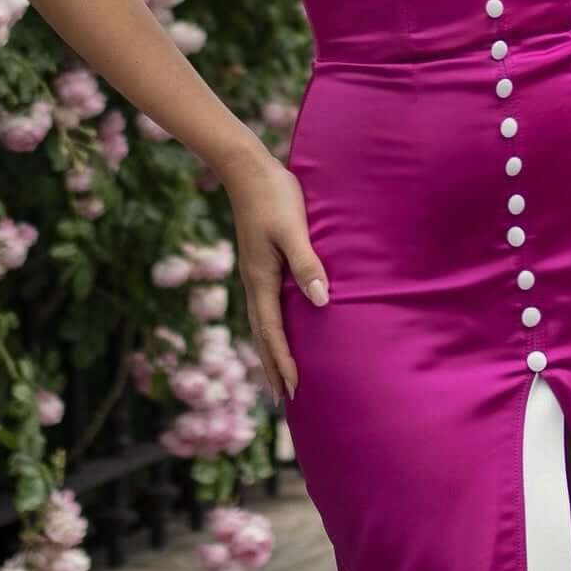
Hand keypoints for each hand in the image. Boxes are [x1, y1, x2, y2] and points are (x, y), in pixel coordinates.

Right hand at [225, 146, 323, 399]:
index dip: (283, 363)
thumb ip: (307, 264)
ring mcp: (255, 274)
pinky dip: (270, 327)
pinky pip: (265, 306)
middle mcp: (255, 283)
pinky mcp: (260, 263)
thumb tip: (321, 301)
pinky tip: (280, 328)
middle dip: (272, 367)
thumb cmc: (275, 197)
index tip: (293, 391)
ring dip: (269, 351)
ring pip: (261, 323)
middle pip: (262, 336)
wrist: (248, 170)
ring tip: (277, 374)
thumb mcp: (293, 230)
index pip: (273, 333)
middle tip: (282, 399)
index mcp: (261, 280)